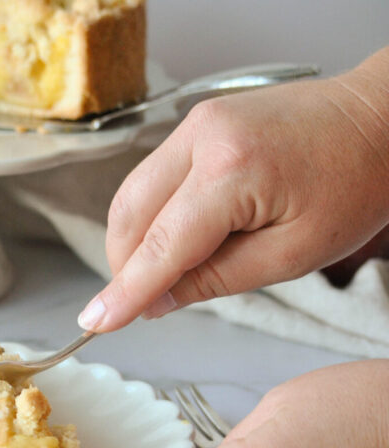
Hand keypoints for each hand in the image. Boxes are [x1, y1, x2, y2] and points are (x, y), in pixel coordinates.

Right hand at [78, 48, 388, 331]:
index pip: (161, 245)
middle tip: (143, 303)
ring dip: (134, 241)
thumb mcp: (293, 253)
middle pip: (130, 215)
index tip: (95, 322)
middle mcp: (202, 137)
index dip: (125, 290)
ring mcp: (195, 123)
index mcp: (233, 170)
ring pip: (132, 195)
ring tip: (160, 273)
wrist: (382, 118)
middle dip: (126, 266)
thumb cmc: (355, 183)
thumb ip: (216, 280)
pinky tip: (172, 238)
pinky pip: (151, 177)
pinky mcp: (196, 122)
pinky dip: (150, 215)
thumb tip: (155, 301)